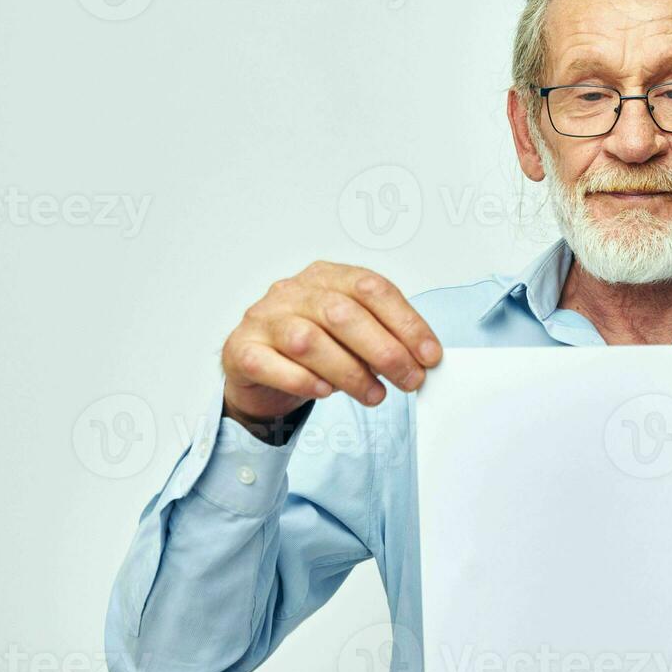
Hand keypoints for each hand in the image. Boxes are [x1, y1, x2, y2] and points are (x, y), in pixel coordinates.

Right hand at [221, 261, 442, 425]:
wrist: (258, 367)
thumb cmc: (314, 347)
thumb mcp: (352, 334)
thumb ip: (383, 338)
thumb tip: (421, 359)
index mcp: (327, 276)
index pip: (373, 289)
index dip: (407, 323)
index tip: (429, 355)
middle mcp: (293, 291)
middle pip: (343, 314)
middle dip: (385, 351)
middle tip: (409, 380)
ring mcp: (264, 318)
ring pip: (309, 340)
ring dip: (349, 372)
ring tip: (374, 395)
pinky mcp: (241, 349)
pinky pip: (271, 364)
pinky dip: (303, 381)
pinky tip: (325, 392)